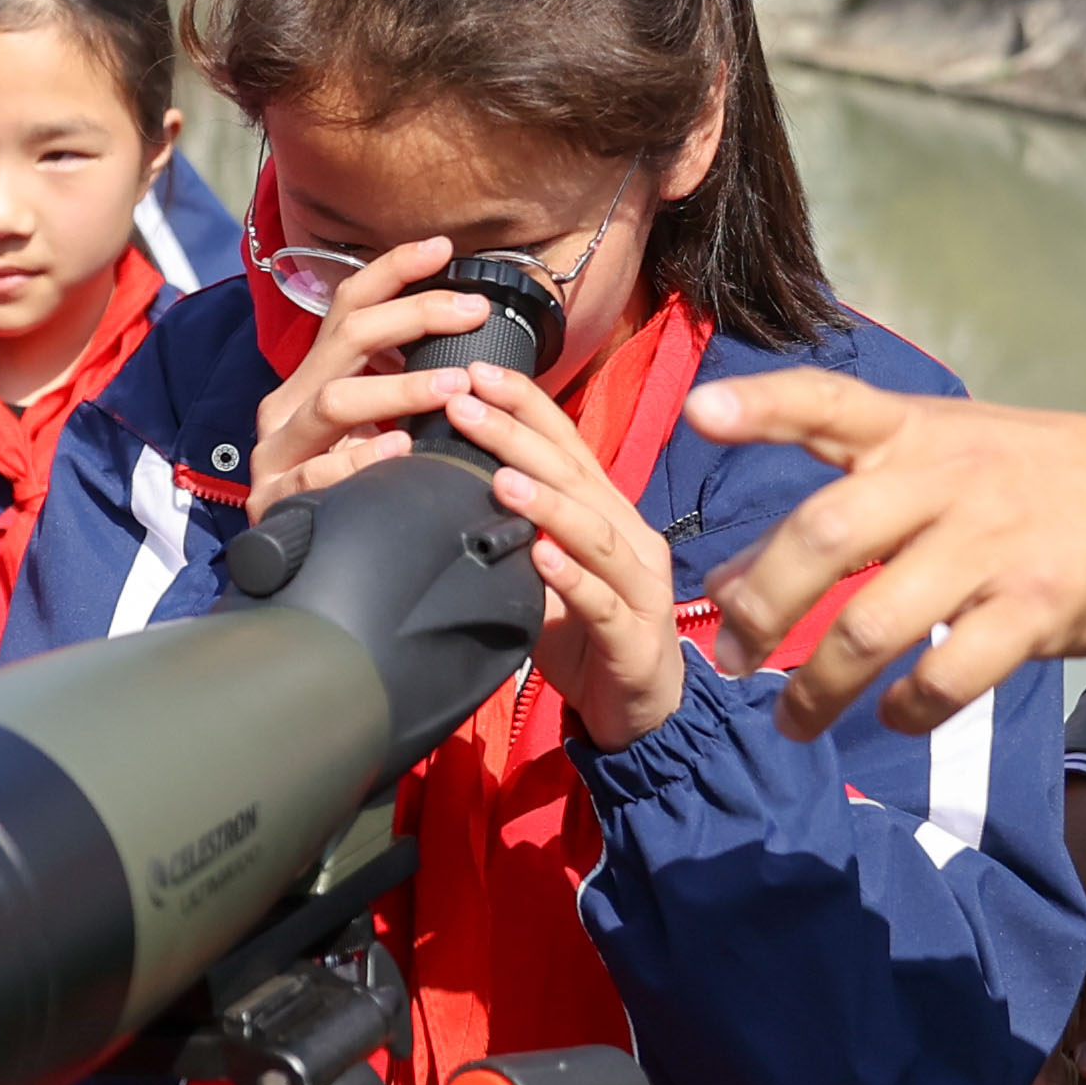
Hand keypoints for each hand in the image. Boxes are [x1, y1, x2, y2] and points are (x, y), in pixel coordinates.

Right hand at [248, 237, 500, 501]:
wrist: (289, 564)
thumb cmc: (349, 486)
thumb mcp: (374, 426)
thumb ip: (404, 386)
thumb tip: (471, 344)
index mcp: (313, 378)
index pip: (349, 306)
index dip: (393, 270)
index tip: (443, 248)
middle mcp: (289, 403)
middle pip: (348, 337)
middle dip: (415, 316)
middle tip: (471, 312)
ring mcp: (277, 450)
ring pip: (335, 400)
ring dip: (400, 387)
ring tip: (453, 385)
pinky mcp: (274, 499)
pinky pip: (317, 473)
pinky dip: (361, 458)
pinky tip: (399, 450)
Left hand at [438, 361, 689, 749]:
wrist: (641, 714)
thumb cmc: (586, 637)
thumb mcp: (544, 576)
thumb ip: (513, 534)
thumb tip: (444, 492)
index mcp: (607, 513)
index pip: (566, 444)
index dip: (525, 404)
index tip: (475, 371)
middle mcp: (630, 536)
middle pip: (575, 475)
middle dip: (518, 435)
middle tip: (465, 403)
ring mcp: (639, 587)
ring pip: (594, 533)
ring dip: (547, 502)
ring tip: (500, 477)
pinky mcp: (635, 639)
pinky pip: (602, 603)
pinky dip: (571, 579)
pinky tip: (541, 560)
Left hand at [683, 372, 1085, 741]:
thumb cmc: (1022, 482)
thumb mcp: (937, 463)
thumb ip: (838, 507)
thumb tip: (726, 585)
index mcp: (915, 429)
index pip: (829, 401)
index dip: (764, 404)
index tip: (701, 414)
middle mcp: (947, 479)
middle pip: (826, 537)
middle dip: (761, 607)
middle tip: (728, 655)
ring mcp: (993, 544)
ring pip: (874, 625)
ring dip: (816, 687)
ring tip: (790, 720)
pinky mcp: (1035, 609)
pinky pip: (947, 676)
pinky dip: (906, 709)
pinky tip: (892, 714)